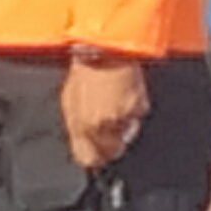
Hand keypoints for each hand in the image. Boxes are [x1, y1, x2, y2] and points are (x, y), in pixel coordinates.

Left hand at [60, 56, 149, 171]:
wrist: (105, 51)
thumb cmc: (85, 72)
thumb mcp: (70, 102)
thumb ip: (78, 127)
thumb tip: (83, 145)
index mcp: (80, 125)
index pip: (87, 159)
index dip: (93, 159)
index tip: (96, 157)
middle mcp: (101, 125)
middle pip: (111, 153)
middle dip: (111, 146)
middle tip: (108, 129)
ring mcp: (122, 118)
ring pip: (126, 135)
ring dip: (123, 126)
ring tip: (114, 103)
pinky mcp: (139, 108)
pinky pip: (136, 117)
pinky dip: (133, 110)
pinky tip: (123, 95)